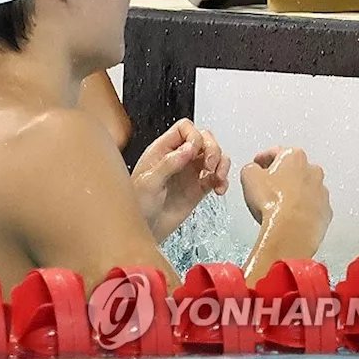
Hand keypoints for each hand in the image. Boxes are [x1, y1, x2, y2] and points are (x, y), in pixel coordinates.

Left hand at [131, 118, 230, 240]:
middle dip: (213, 148)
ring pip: (214, 156)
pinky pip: (216, 177)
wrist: (142, 230)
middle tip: (210, 165)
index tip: (194, 152)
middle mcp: (177, 158)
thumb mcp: (148, 183)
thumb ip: (168, 164)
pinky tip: (219, 189)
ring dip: (222, 163)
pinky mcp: (198, 189)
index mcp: (161, 150)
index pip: (184, 128)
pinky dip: (223, 180)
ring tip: (219, 177)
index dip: (194, 136)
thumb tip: (187, 148)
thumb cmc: (135, 206)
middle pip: (204, 139)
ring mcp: (189, 173)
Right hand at [240, 148, 331, 241]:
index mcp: (294, 157)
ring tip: (277, 203)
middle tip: (267, 185)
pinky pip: (312, 205)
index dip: (263, 158)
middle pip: (294, 168)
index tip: (258, 163)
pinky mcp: (325, 210)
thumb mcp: (248, 176)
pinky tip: (289, 215)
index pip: (276, 151)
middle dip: (281, 175)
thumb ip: (250, 167)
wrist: (291, 230)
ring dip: (293, 192)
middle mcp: (312, 171)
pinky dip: (302, 208)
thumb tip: (252, 170)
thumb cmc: (273, 203)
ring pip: (305, 187)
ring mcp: (321, 191)